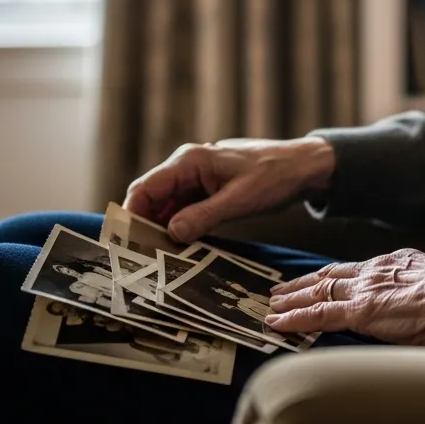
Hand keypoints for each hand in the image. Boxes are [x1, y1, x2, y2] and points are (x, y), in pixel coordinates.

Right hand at [123, 137, 334, 242]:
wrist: (303, 168)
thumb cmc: (274, 175)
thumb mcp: (240, 199)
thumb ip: (204, 215)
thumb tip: (170, 233)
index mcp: (189, 161)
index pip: (145, 188)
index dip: (129, 214)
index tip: (121, 243)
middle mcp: (186, 168)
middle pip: (150, 200)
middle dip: (141, 227)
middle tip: (134, 261)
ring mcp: (196, 181)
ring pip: (165, 209)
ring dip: (158, 232)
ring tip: (150, 262)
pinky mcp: (207, 194)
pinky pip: (183, 213)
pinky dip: (177, 231)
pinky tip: (175, 252)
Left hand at [266, 249, 424, 345]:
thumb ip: (423, 297)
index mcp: (397, 264)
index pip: (357, 270)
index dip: (335, 275)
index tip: (321, 279)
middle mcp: (376, 271)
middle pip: (331, 275)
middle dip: (306, 283)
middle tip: (283, 288)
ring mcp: (365, 290)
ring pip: (318, 292)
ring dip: (293, 298)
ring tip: (274, 304)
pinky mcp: (359, 311)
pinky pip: (318, 315)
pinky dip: (294, 319)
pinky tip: (277, 322)